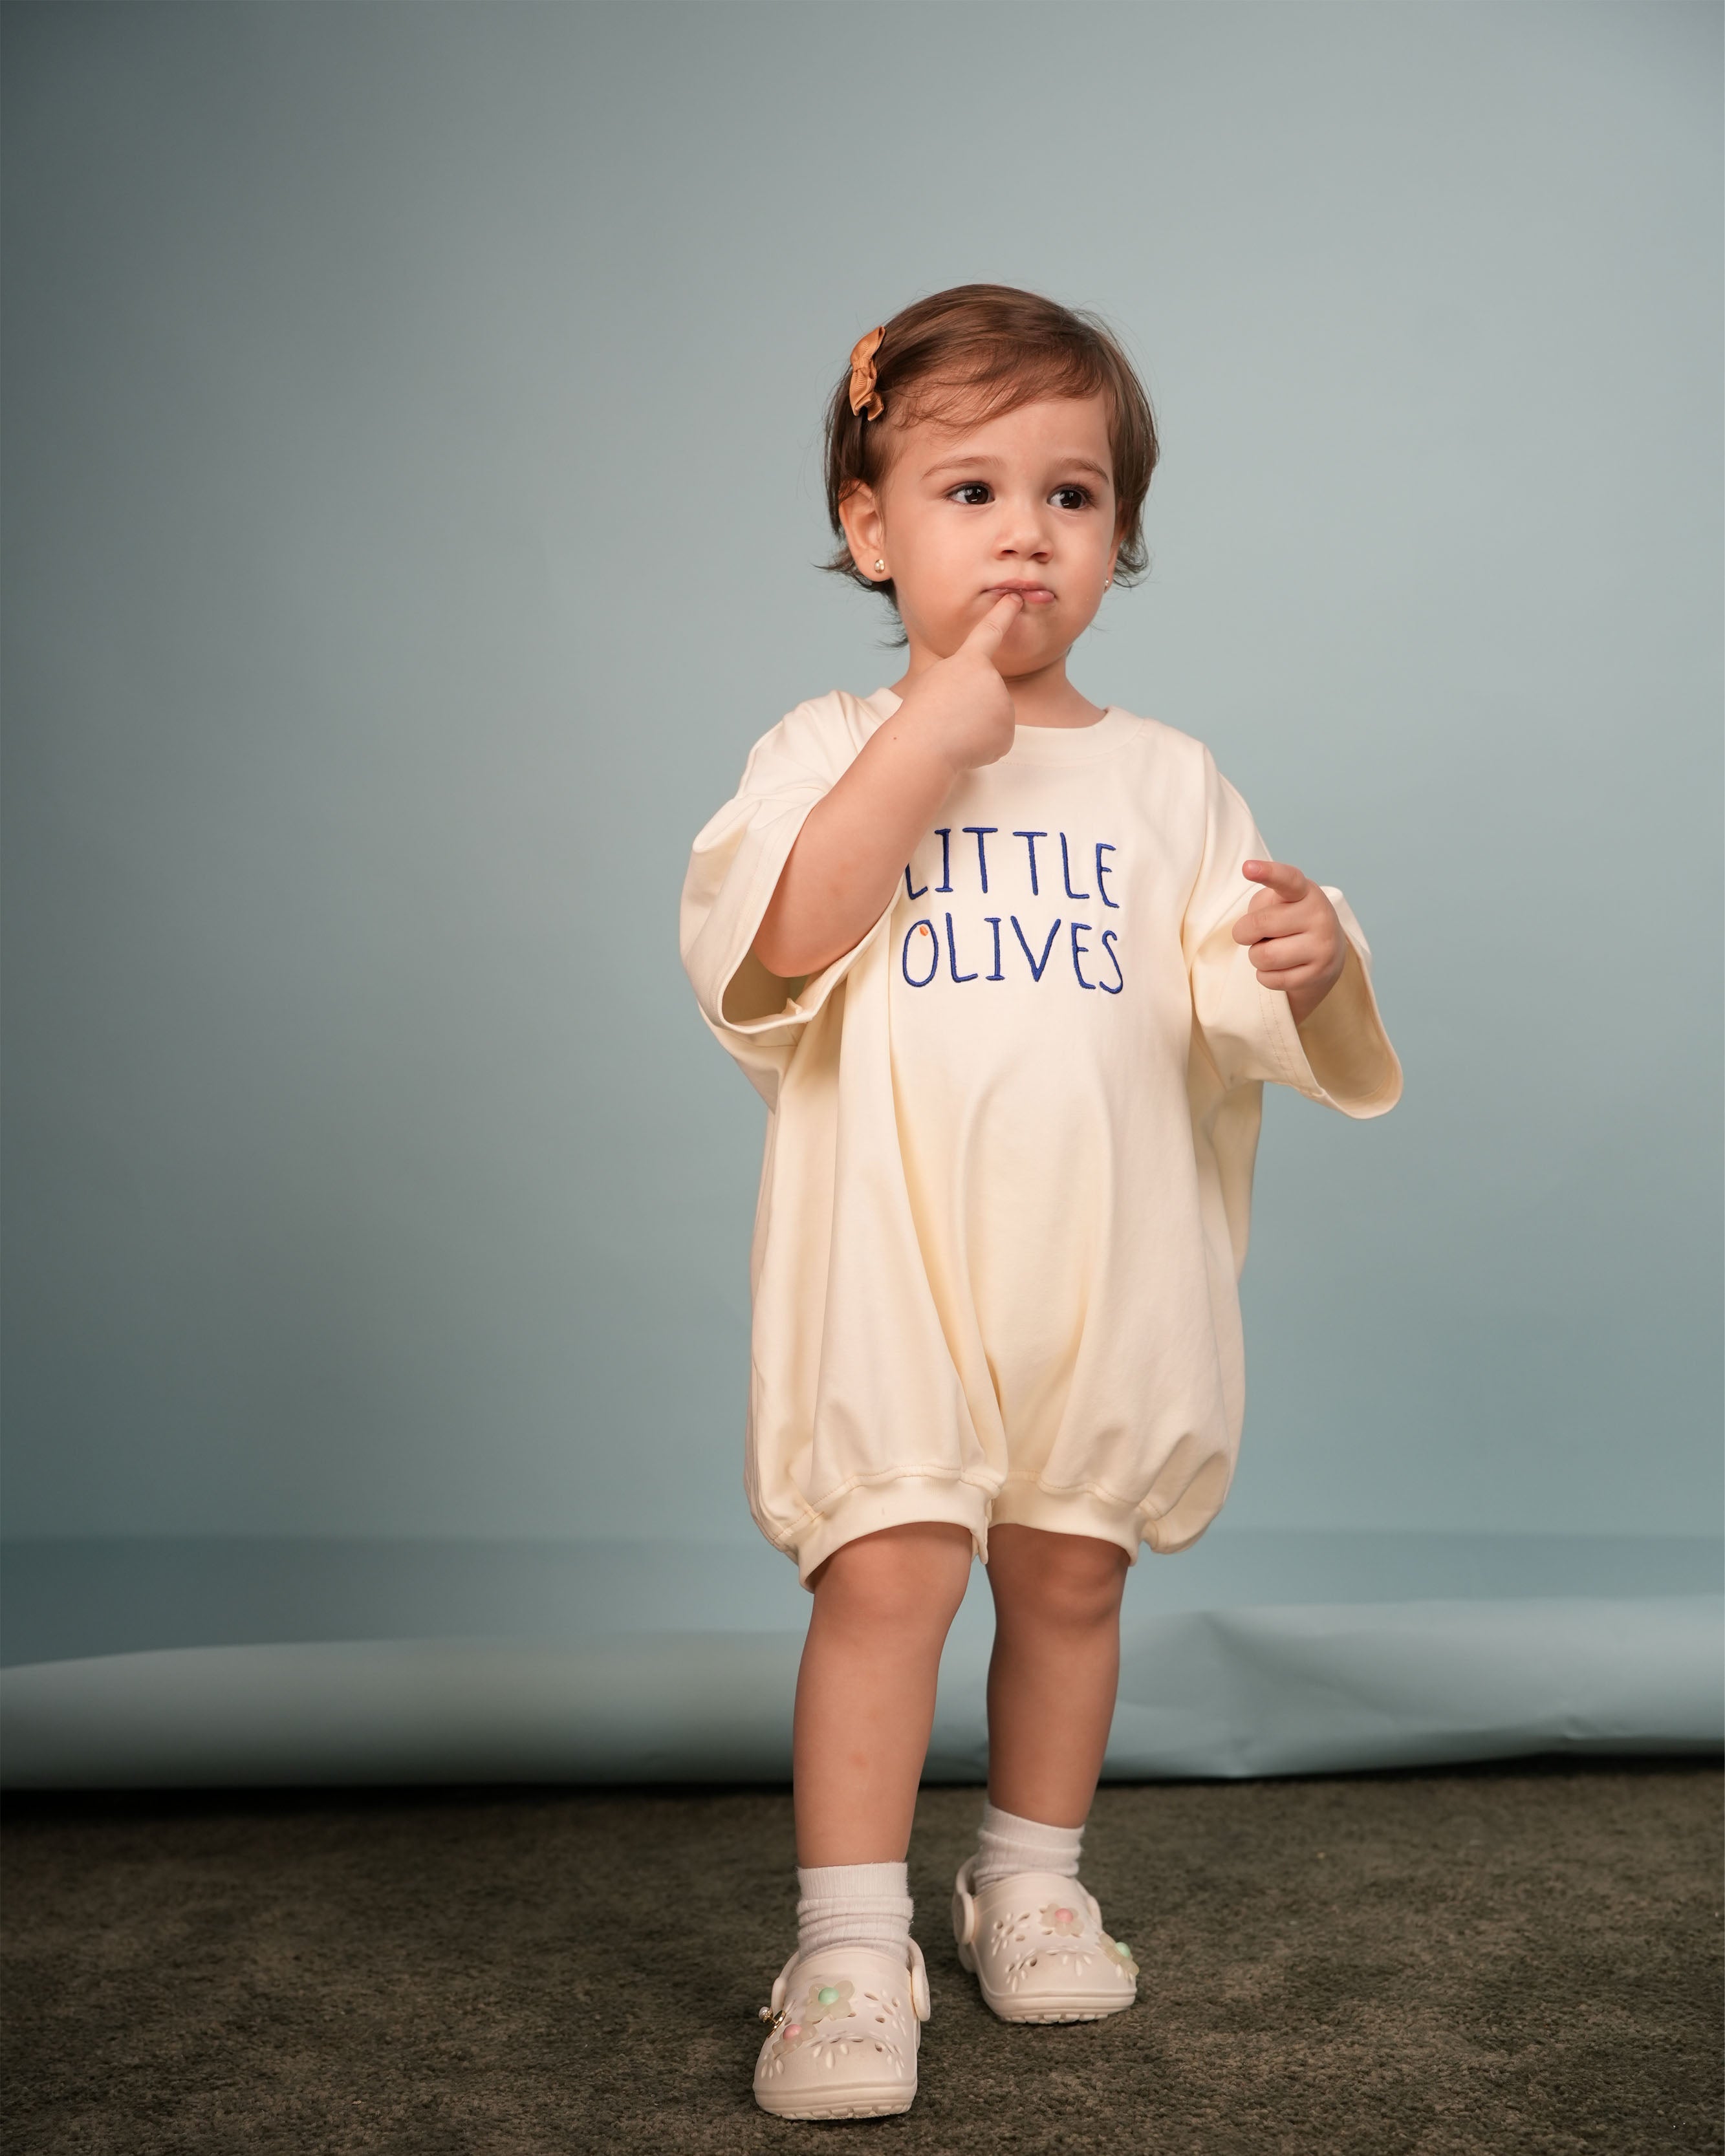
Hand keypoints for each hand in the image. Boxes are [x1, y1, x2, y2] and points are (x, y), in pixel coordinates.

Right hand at [892, 593, 1023, 775]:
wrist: (924, 747)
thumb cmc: (920, 714)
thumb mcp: (934, 680)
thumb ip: (963, 677)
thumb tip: (983, 698)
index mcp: (970, 661)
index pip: (989, 631)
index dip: (1003, 613)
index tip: (1015, 598)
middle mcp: (994, 680)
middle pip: (987, 690)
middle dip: (972, 704)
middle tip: (948, 715)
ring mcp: (1004, 707)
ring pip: (992, 716)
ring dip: (976, 725)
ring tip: (954, 731)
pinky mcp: (1007, 735)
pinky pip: (996, 738)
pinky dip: (983, 745)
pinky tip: (965, 746)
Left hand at [1232, 859, 1345, 1024]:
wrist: (1326, 953)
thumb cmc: (1290, 921)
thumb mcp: (1278, 903)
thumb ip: (1261, 907)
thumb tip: (1249, 932)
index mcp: (1306, 892)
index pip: (1287, 880)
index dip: (1267, 873)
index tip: (1247, 867)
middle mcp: (1320, 916)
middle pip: (1259, 924)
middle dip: (1244, 932)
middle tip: (1254, 934)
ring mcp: (1323, 947)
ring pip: (1263, 956)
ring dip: (1256, 956)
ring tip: (1271, 950)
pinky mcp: (1318, 975)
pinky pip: (1270, 979)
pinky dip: (1265, 975)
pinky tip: (1280, 967)